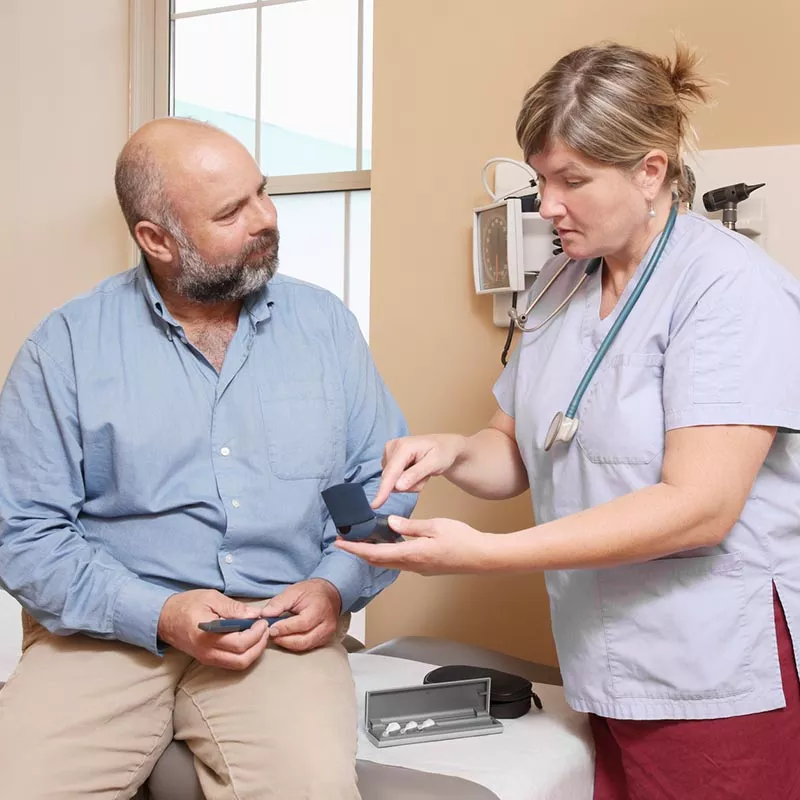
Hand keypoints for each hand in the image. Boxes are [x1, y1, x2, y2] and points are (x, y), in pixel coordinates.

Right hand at [158, 589, 268, 670]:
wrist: (164, 618)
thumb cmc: (187, 604)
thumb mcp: (211, 598)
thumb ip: (233, 607)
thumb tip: (254, 614)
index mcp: (208, 636)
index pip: (240, 643)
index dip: (257, 633)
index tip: (263, 620)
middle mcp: (208, 652)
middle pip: (242, 660)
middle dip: (259, 645)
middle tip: (264, 628)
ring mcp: (208, 658)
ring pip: (239, 665)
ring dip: (254, 651)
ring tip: (259, 634)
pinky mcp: (208, 660)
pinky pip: (232, 663)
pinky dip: (245, 654)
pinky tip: (249, 639)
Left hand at [260, 579, 341, 652]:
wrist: (329, 594)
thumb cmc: (311, 592)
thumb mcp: (294, 591)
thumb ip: (279, 602)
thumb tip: (264, 614)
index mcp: (320, 609)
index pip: (302, 623)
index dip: (285, 628)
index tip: (270, 628)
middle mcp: (327, 624)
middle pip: (304, 640)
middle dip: (284, 640)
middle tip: (270, 634)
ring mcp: (327, 634)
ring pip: (304, 646)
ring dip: (287, 644)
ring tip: (276, 636)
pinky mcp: (324, 640)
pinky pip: (307, 647)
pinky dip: (294, 645)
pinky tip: (285, 638)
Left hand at [335, 516, 495, 575]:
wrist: (482, 557)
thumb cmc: (462, 540)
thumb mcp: (435, 526)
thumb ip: (410, 526)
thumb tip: (390, 523)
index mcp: (411, 554)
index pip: (374, 553)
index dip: (355, 549)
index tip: (339, 543)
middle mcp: (412, 565)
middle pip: (377, 561)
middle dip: (359, 551)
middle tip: (345, 540)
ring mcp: (418, 568)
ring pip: (388, 562)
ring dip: (372, 553)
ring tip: (363, 539)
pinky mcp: (425, 567)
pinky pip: (399, 561)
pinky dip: (387, 553)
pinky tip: (388, 542)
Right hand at [371, 434, 466, 508]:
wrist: (445, 446)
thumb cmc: (442, 452)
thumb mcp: (434, 463)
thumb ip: (415, 474)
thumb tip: (397, 486)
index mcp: (403, 447)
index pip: (391, 473)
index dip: (383, 490)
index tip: (375, 504)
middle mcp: (392, 447)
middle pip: (391, 479)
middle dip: (409, 484)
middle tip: (426, 476)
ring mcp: (389, 453)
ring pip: (392, 481)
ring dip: (409, 483)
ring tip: (422, 472)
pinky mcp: (389, 459)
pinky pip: (393, 479)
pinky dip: (406, 480)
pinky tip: (415, 471)